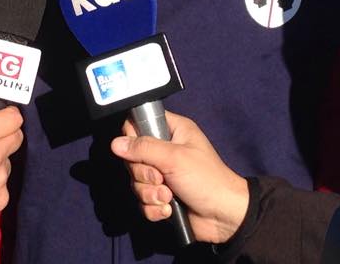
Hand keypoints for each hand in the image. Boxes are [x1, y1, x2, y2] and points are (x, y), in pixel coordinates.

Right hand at [110, 111, 248, 244]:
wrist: (223, 216)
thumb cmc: (206, 178)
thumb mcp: (175, 158)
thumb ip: (144, 148)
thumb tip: (115, 143)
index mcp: (172, 131)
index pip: (140, 123)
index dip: (133, 136)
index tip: (137, 150)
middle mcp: (165, 150)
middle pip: (133, 156)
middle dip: (144, 173)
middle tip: (160, 178)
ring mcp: (162, 175)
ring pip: (136, 181)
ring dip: (149, 193)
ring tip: (168, 197)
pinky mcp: (161, 196)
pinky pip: (142, 201)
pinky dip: (153, 208)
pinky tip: (168, 210)